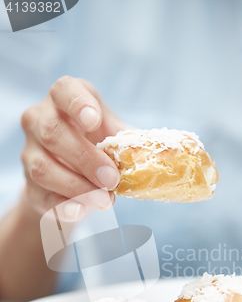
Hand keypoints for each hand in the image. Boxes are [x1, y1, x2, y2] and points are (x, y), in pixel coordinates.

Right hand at [21, 76, 127, 220]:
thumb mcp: (113, 134)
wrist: (70, 176)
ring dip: (77, 187)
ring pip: (43, 168)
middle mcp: (39, 121)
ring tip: (104, 201)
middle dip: (85, 158)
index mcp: (63, 99)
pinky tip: (80, 211)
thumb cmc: (96, 144)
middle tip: (111, 179)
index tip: (93, 121)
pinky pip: (41, 195)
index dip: (77, 104)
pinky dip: (62, 205)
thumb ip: (128, 140)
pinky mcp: (30, 185)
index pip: (63, 91)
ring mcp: (29, 153)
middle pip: (52, 133)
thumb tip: (151, 152)